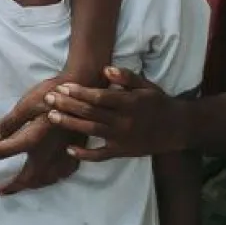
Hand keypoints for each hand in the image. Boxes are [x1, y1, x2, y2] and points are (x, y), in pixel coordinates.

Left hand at [0, 76, 85, 192]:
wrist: (85, 90)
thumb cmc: (53, 94)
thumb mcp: (27, 104)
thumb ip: (9, 123)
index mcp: (33, 140)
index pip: (4, 152)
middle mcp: (49, 154)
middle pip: (28, 177)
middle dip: (13, 186)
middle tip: (2, 191)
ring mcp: (65, 155)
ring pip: (47, 179)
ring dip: (33, 185)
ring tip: (23, 186)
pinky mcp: (78, 152)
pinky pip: (63, 174)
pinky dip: (52, 179)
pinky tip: (49, 175)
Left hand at [44, 67, 186, 160]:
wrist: (177, 128)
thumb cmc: (158, 103)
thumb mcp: (146, 86)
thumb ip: (126, 77)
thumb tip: (105, 69)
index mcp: (129, 103)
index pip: (100, 97)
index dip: (80, 92)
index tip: (63, 87)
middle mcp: (124, 121)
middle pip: (91, 113)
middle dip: (68, 105)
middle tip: (48, 99)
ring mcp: (122, 138)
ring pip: (92, 131)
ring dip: (70, 124)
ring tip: (51, 117)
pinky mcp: (122, 152)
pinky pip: (101, 155)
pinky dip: (84, 154)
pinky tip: (68, 149)